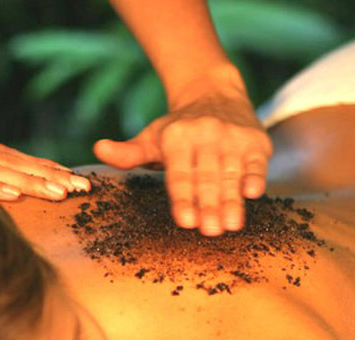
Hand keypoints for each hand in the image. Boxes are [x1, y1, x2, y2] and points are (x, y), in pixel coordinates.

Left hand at [94, 90, 270, 235]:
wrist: (215, 93)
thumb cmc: (179, 128)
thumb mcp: (152, 138)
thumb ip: (128, 153)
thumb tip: (99, 149)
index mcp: (177, 138)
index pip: (180, 174)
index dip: (184, 198)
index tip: (185, 221)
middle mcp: (206, 135)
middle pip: (207, 178)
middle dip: (209, 206)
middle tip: (210, 231)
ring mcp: (232, 138)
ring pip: (231, 174)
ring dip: (232, 200)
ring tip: (231, 225)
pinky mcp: (255, 141)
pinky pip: (255, 163)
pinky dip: (255, 176)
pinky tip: (253, 194)